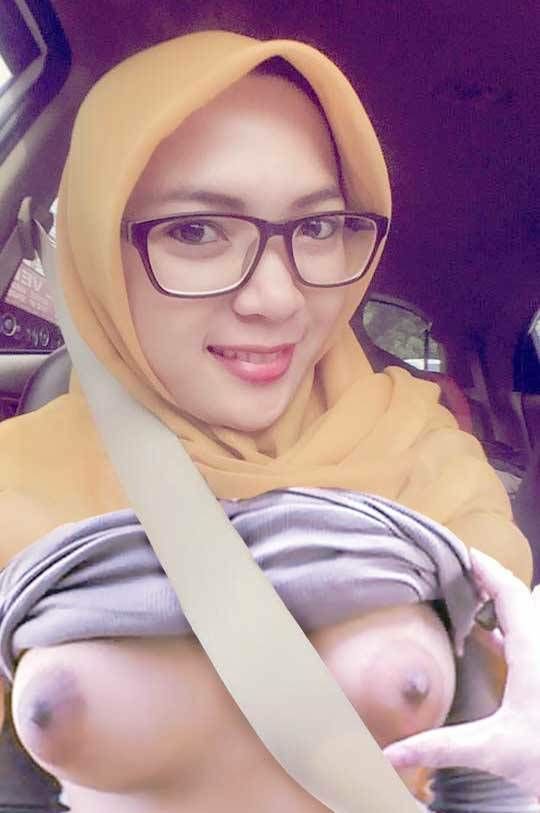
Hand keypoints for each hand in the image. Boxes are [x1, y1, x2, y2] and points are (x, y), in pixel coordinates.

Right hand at [383, 547, 539, 796]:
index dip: (487, 569)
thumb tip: (391, 753)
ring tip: (469, 598)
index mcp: (532, 653)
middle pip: (522, 597)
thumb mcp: (491, 751)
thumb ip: (439, 747)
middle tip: (460, 572)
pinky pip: (529, 635)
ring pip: (529, 614)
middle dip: (492, 580)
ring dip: (502, 602)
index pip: (511, 593)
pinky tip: (486, 636)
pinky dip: (508, 626)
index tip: (464, 553)